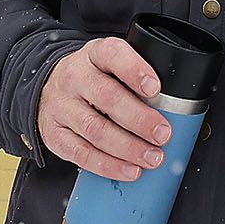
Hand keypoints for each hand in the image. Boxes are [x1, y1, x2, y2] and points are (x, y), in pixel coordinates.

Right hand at [39, 38, 170, 180]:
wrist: (48, 89)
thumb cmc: (91, 79)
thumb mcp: (111, 66)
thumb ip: (137, 79)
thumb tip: (176, 109)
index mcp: (94, 55)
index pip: (112, 54)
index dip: (135, 70)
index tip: (155, 88)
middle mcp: (75, 77)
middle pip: (107, 97)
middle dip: (140, 119)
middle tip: (163, 134)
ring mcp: (62, 106)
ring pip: (96, 129)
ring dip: (128, 147)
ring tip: (152, 157)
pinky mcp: (54, 134)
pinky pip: (82, 153)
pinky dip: (109, 165)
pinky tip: (129, 169)